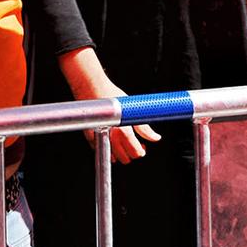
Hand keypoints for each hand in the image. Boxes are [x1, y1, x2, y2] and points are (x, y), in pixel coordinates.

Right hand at [59, 47, 160, 162]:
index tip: (142, 145)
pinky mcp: (90, 137)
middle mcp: (111, 137)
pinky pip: (101, 152)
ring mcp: (100, 138)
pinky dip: (108, 152)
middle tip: (134, 144)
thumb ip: (144, 127)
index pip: (136, 152)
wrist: (91, 87)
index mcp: (123, 130)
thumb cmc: (110, 95)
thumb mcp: (131, 109)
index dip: (141, 151)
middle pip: (126, 158)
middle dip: (132, 153)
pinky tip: (112, 143)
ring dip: (121, 155)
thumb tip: (155, 138)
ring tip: (123, 144)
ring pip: (114, 158)